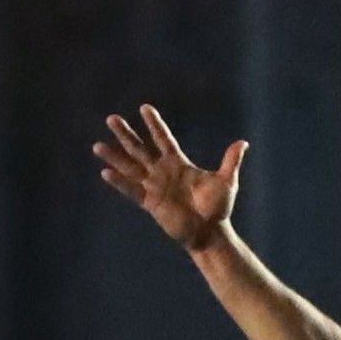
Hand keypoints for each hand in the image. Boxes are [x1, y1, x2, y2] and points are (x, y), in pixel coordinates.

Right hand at [94, 104, 244, 249]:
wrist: (210, 232)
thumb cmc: (218, 207)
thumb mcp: (226, 182)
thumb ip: (230, 161)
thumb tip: (242, 142)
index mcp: (179, 164)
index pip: (163, 139)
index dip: (154, 125)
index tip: (145, 108)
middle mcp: (163, 172)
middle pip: (140, 148)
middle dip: (126, 134)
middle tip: (111, 118)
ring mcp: (154, 186)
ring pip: (130, 167)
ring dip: (115, 157)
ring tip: (98, 146)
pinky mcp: (150, 202)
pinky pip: (132, 190)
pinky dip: (120, 182)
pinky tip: (106, 172)